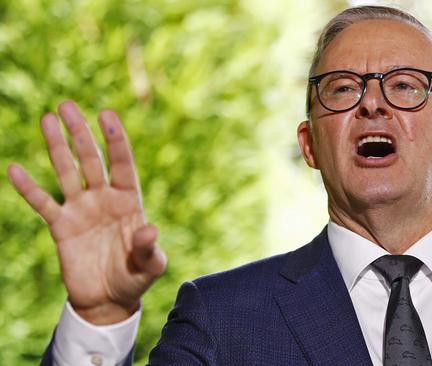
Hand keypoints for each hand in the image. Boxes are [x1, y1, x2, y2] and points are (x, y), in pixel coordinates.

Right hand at [8, 101, 165, 324]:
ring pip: (67, 172)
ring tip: (47, 118)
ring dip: (57, 147)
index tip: (106, 113)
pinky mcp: (60, 227)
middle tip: (67, 104)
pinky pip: (42, 203)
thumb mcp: (149, 266)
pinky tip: (15, 169)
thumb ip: (149, 248)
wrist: (108, 300)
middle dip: (80, 133)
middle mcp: (104, 199)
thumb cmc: (134, 279)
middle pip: (91, 159)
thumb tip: (149, 229)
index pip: (122, 164)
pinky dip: (29, 188)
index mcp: (129, 201)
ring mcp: (81, 210)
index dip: (115, 140)